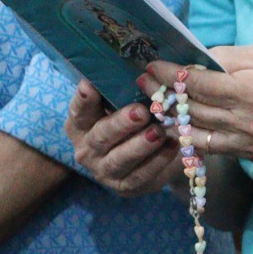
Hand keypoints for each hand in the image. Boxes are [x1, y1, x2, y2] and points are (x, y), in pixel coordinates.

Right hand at [64, 80, 182, 196]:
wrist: (147, 158)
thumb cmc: (132, 121)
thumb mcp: (124, 104)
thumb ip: (124, 90)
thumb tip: (142, 67)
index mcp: (81, 124)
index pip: (79, 111)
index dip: (84, 100)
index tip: (91, 85)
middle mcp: (87, 148)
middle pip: (100, 136)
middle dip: (120, 124)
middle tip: (141, 112)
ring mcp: (104, 170)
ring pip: (119, 159)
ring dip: (140, 145)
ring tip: (158, 131)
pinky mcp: (125, 186)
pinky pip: (141, 175)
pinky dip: (158, 161)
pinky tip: (173, 146)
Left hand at [143, 43, 252, 161]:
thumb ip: (231, 56)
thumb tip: (197, 58)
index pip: (200, 83)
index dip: (171, 73)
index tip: (152, 64)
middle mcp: (249, 121)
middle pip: (192, 109)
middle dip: (164, 93)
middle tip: (143, 79)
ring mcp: (249, 141)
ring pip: (195, 132)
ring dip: (169, 118)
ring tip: (153, 102)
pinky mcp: (251, 153)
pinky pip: (211, 146)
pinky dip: (190, 134)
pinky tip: (177, 122)